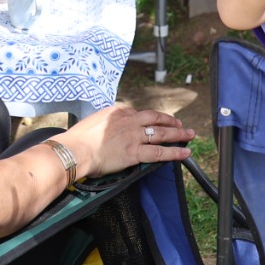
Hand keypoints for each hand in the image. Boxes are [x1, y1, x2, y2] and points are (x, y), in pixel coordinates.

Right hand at [62, 103, 194, 178]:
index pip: (138, 113)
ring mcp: (133, 136)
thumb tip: (108, 130)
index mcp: (117, 112)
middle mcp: (128, 121)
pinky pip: (159, 152)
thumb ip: (105, 124)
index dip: (150, 119)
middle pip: (155, 119)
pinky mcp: (135, 152)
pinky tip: (185, 152)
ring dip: (178, 134)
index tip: (155, 122)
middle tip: (180, 124)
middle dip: (170, 121)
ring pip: (161, 133)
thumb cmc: (78, 140)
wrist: (75, 150)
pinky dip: (174, 152)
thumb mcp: (93, 123)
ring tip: (189, 135)